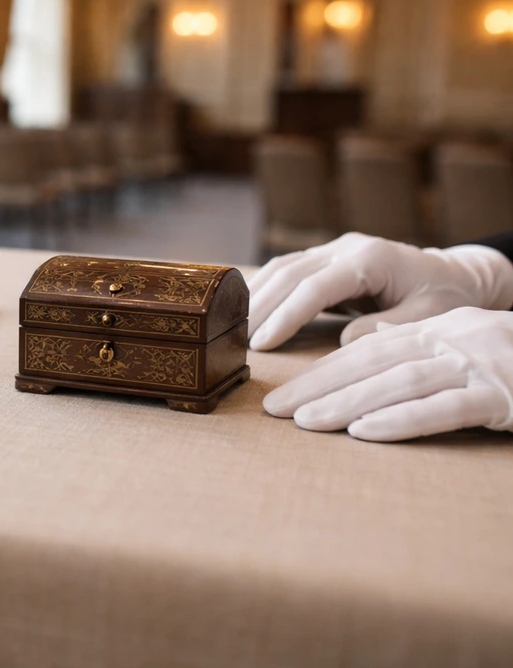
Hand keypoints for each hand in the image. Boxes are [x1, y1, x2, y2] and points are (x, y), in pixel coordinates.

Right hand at [248, 233, 512, 350]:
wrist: (453, 274)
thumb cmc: (444, 299)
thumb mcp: (427, 320)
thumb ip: (386, 329)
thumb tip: (343, 341)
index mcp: (371, 259)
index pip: (315, 287)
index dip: (286, 316)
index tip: (263, 344)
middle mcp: (347, 247)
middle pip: (290, 273)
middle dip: (261, 307)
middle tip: (238, 340)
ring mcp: (334, 248)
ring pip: (282, 267)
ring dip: (257, 297)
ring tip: (237, 328)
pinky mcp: (326, 257)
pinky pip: (288, 270)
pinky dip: (266, 290)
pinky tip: (250, 312)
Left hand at [263, 307, 512, 441]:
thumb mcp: (461, 347)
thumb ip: (412, 353)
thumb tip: (357, 367)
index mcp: (434, 329)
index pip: (362, 352)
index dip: (318, 374)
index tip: (280, 397)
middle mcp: (449, 341)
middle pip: (369, 365)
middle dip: (316, 388)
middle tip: (274, 412)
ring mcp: (477, 366)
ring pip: (398, 384)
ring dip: (346, 404)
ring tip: (307, 425)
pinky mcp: (502, 396)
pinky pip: (445, 409)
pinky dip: (402, 421)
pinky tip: (366, 434)